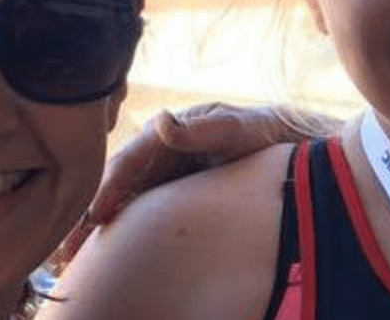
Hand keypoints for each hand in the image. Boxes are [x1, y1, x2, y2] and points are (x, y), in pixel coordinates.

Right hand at [50, 103, 342, 270]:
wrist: (323, 157)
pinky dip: (128, 239)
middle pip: (121, 185)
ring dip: (101, 233)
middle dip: (91, 217)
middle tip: (66, 253)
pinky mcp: (188, 200)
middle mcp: (173, 153)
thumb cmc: (288, 139)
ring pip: (131, 206)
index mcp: (181, 132)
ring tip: (75, 265)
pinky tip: (113, 264)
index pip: (132, 159)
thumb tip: (162, 123)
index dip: (109, 188)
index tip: (94, 218)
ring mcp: (179, 177)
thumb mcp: (255, 130)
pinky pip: (150, 219)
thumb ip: (214, 128)